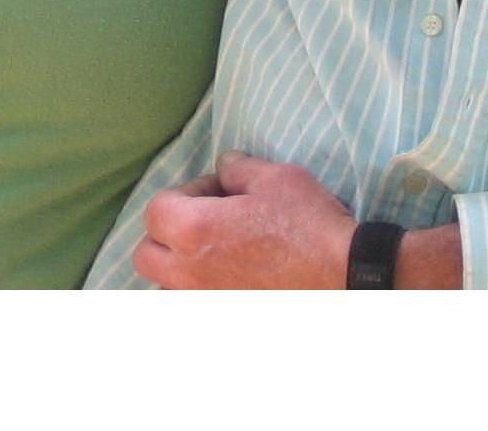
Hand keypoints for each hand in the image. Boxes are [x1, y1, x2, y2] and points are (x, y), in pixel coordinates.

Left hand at [134, 152, 355, 288]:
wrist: (341, 278)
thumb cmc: (308, 225)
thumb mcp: (275, 177)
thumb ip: (237, 167)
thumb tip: (223, 166)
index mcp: (194, 230)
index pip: (155, 209)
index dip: (186, 193)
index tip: (217, 192)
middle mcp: (188, 273)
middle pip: (146, 253)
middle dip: (168, 232)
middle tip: (207, 220)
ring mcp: (203, 303)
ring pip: (165, 286)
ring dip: (179, 266)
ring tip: (217, 252)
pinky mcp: (221, 321)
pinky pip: (192, 306)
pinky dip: (198, 293)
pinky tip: (230, 280)